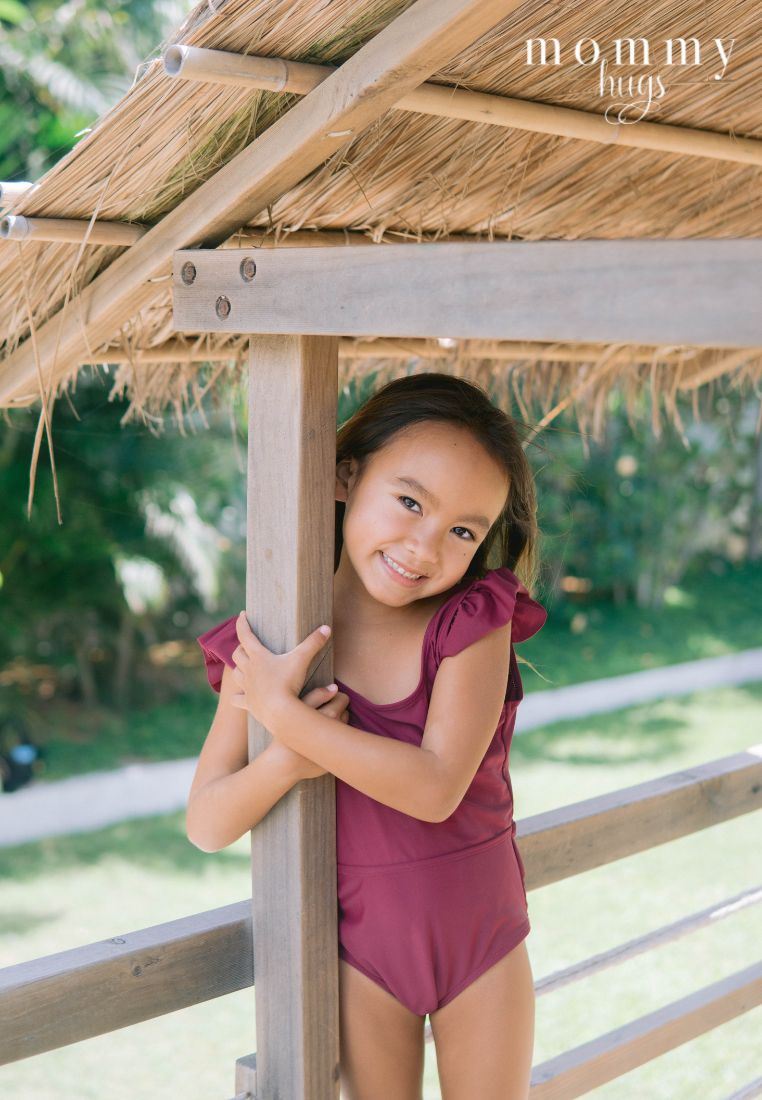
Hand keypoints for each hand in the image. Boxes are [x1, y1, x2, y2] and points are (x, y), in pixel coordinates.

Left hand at [230, 613, 332, 727]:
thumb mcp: (302, 659)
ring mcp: (247, 687)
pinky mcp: (248, 703)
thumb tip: (326, 628)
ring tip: (244, 666)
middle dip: (241, 647)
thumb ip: (314, 643)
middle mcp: (248, 670)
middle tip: (246, 644)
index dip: (242, 623)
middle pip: (238, 654)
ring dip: (238, 668)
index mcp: (258, 657)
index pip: (245, 635)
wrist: (279, 712)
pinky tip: (239, 696)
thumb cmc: (288, 683)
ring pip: (236, 674)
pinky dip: (237, 696)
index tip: (242, 615)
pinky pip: (237, 699)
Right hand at [267, 684, 349, 780]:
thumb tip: (335, 688)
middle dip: (337, 711)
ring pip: (344, 728)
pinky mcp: (338, 758)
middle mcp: (340, 729)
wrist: (283, 764)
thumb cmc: (287, 734)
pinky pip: (341, 744)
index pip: (343, 699)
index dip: (334, 697)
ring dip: (337, 726)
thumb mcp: (297, 708)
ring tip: (319, 728)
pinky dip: (335, 740)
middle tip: (320, 715)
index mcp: (331, 714)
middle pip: (345, 713)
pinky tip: (321, 742)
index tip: (325, 701)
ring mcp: (340, 745)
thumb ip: (317, 695)